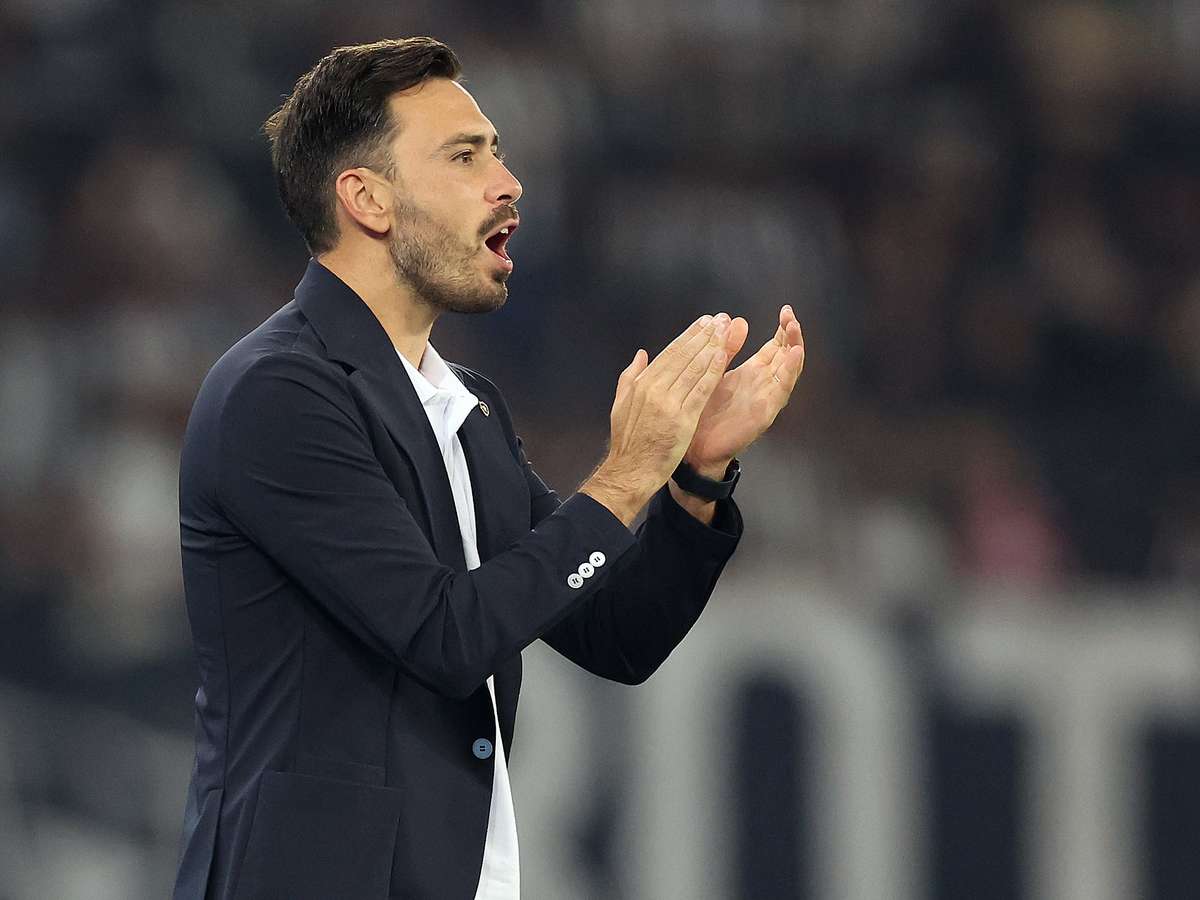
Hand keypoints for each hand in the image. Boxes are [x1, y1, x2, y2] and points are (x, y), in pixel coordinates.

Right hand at [582, 315, 730, 524]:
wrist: (630, 471)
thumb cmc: (628, 442)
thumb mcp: (620, 404)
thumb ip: (630, 376)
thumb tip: (641, 354)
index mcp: (641, 383)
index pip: (669, 353)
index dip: (689, 335)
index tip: (703, 322)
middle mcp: (654, 389)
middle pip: (683, 355)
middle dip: (704, 335)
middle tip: (721, 319)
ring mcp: (668, 404)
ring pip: (694, 368)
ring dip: (712, 347)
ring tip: (726, 332)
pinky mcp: (682, 419)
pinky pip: (700, 390)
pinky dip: (712, 372)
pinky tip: (723, 357)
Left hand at [683, 305, 804, 474]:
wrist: (695, 447)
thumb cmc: (704, 412)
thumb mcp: (714, 373)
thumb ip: (725, 349)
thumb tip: (735, 320)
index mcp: (753, 373)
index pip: (775, 346)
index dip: (782, 329)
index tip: (786, 310)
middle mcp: (764, 384)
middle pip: (786, 355)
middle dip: (791, 334)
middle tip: (790, 315)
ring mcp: (766, 398)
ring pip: (789, 370)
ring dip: (794, 348)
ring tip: (795, 329)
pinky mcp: (765, 412)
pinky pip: (781, 390)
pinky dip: (789, 372)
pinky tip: (793, 355)